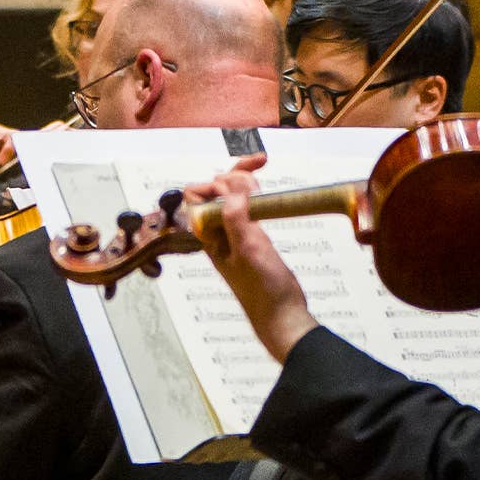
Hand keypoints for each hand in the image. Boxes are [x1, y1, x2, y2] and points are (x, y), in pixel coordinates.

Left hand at [186, 153, 320, 361]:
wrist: (283, 316)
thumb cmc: (263, 290)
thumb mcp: (249, 249)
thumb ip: (236, 218)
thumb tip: (229, 186)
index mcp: (208, 234)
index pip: (196, 194)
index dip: (218, 182)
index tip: (245, 180)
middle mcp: (217, 232)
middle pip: (214, 190)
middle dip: (233, 173)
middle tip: (260, 163)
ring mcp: (234, 235)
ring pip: (231, 198)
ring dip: (243, 181)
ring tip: (261, 167)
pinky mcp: (251, 239)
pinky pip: (246, 209)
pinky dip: (254, 196)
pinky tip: (267, 194)